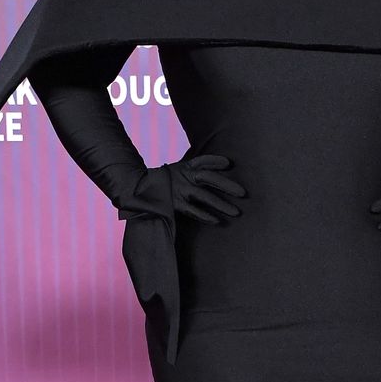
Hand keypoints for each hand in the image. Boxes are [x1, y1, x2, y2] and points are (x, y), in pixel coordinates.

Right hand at [122, 153, 247, 224]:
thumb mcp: (176, 171)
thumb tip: (212, 169)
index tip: (228, 164)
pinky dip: (206, 216)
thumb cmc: (162, 182)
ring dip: (222, 204)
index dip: (215, 161)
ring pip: (205, 197)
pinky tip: (217, 221)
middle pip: (210, 178)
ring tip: (237, 212)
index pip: (203, 161)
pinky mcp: (175, 204)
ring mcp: (180, 191)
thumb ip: (192, 170)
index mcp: (185, 168)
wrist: (136, 190)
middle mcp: (184, 177)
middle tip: (243, 193)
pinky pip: (194, 211)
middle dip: (227, 185)